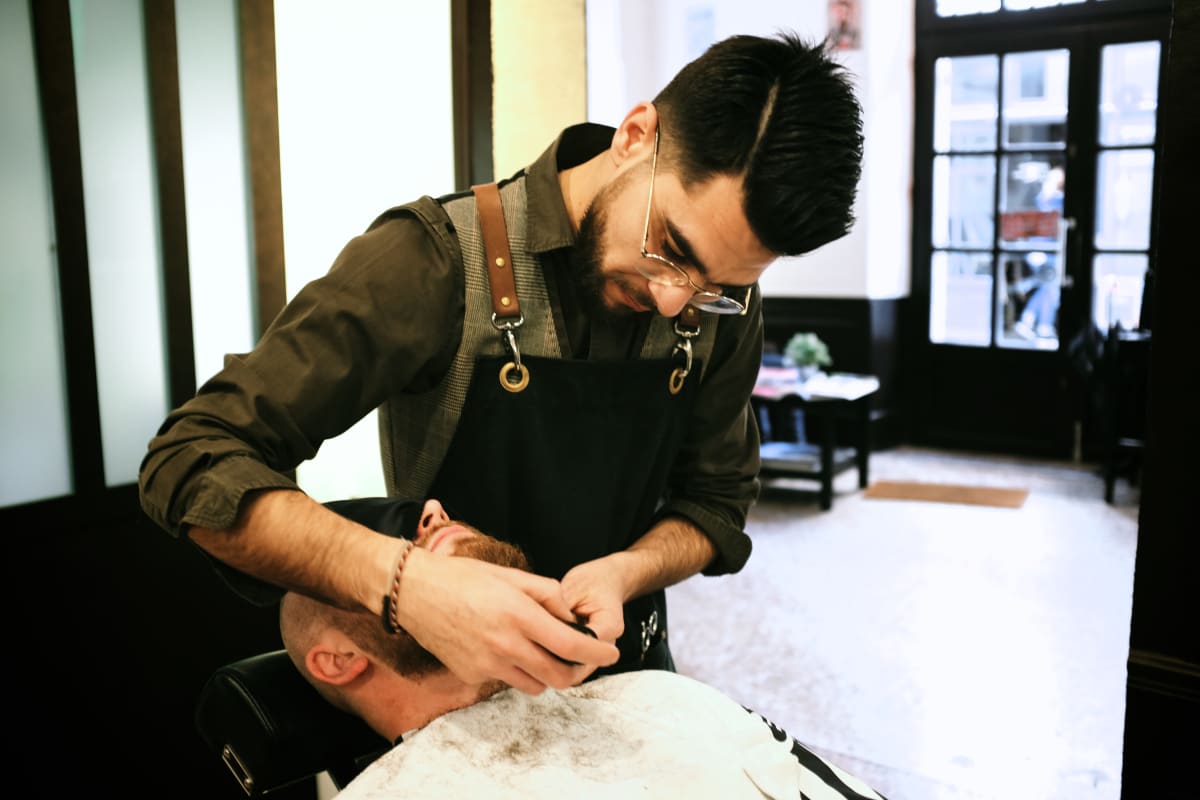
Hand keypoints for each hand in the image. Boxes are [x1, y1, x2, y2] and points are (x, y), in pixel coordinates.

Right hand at [394, 548, 618, 693]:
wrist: (413, 594)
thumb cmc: (462, 578)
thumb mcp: (511, 575)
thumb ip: (547, 594)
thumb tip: (569, 615)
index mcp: (520, 615)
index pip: (572, 645)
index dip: (598, 652)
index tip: (611, 652)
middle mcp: (506, 645)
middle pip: (559, 676)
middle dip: (577, 671)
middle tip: (579, 658)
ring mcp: (487, 665)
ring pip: (535, 685)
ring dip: (547, 673)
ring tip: (541, 650)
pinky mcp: (472, 675)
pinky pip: (506, 681)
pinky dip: (516, 671)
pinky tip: (506, 649)